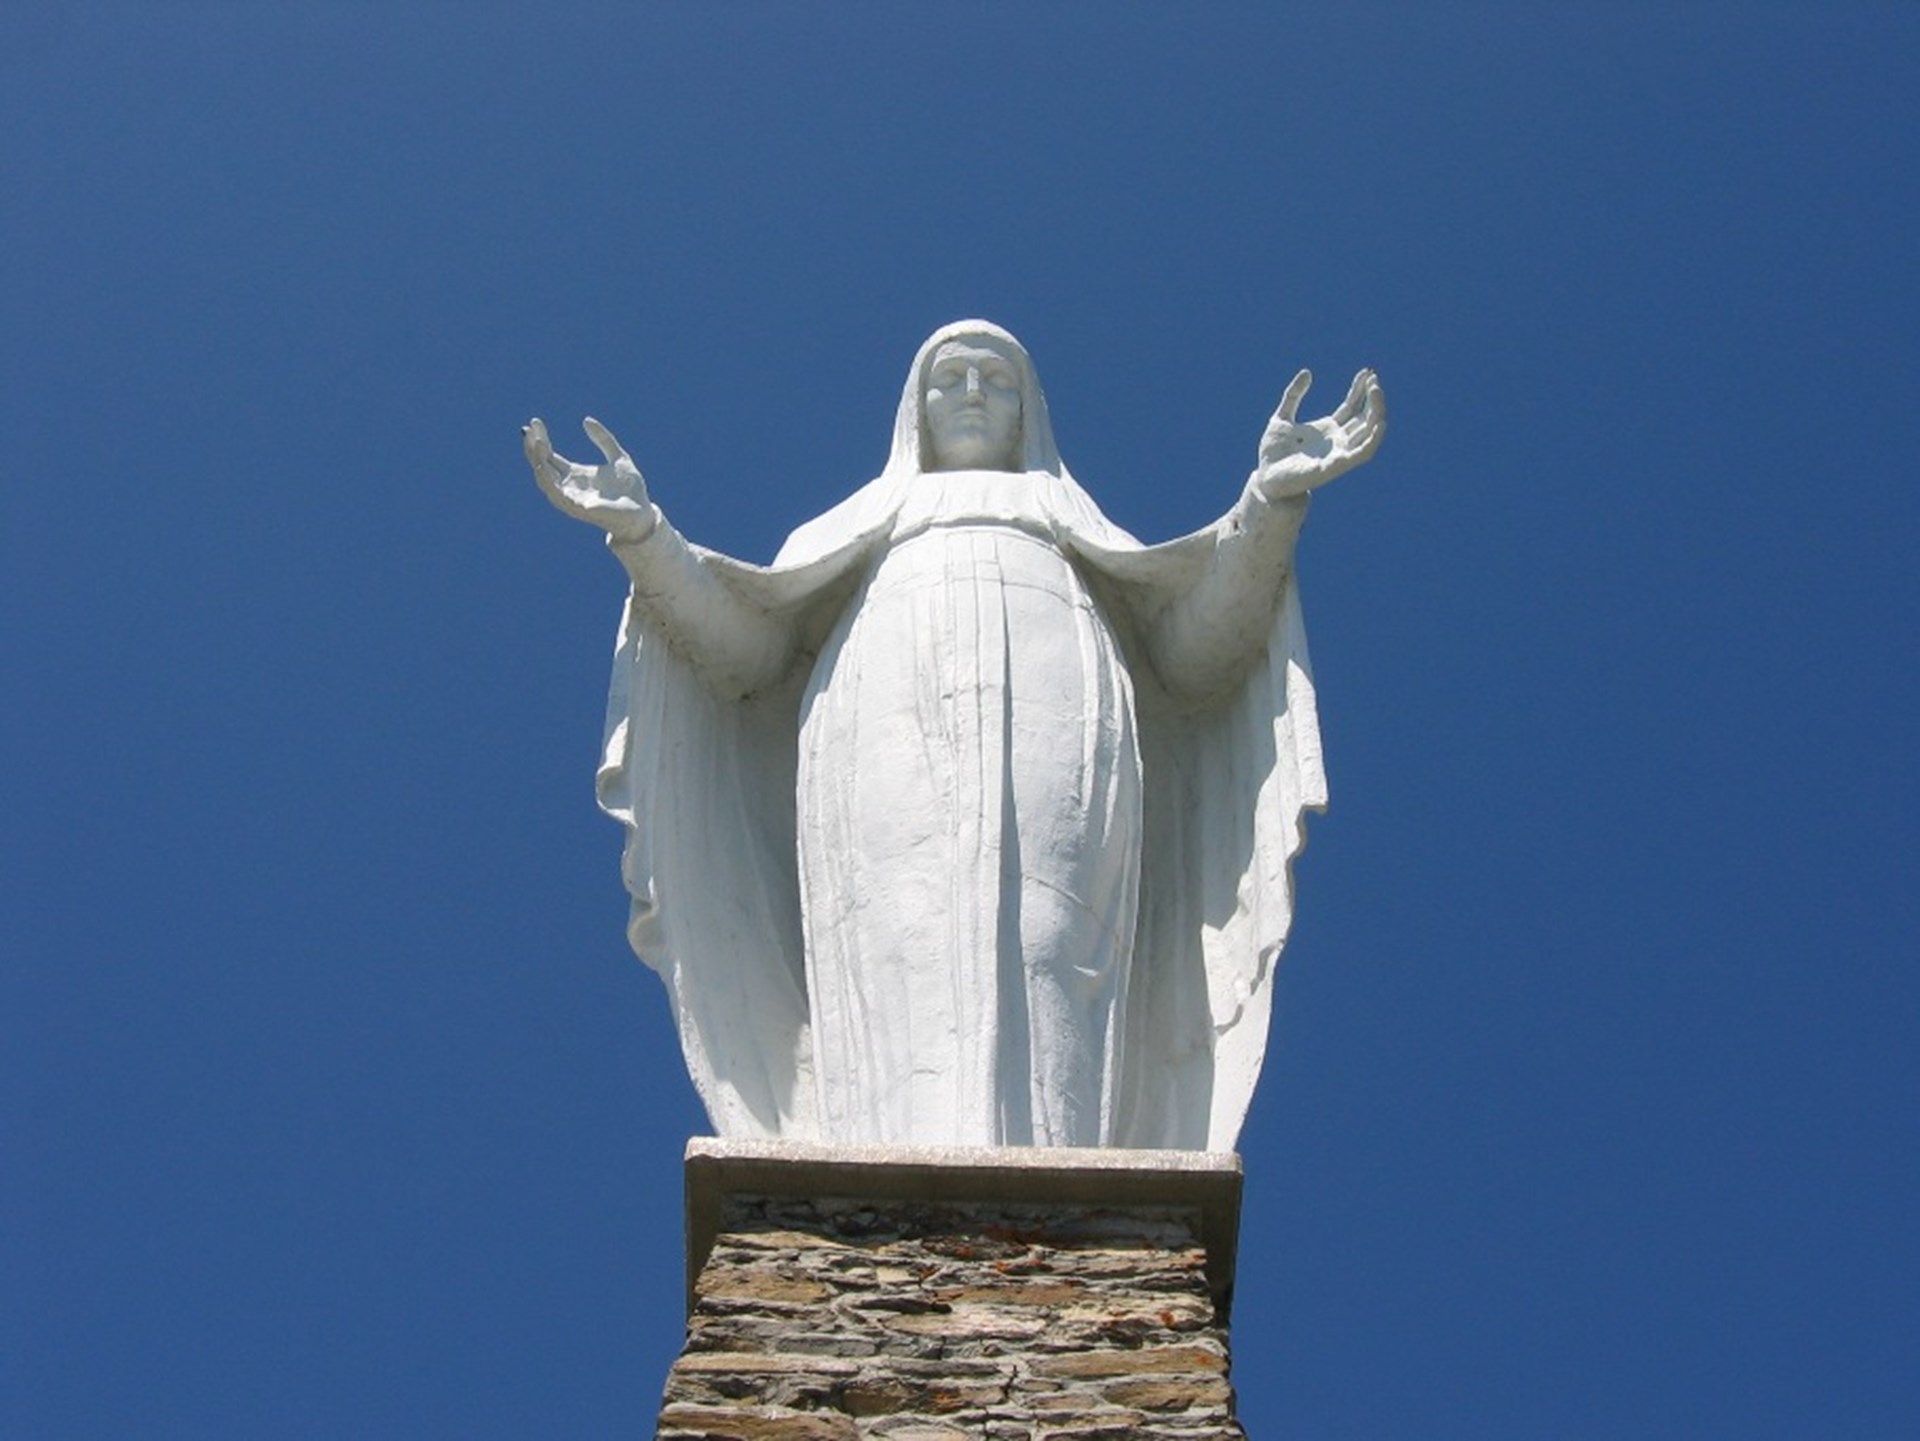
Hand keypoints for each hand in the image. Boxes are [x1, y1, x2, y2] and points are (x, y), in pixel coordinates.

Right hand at [523, 416, 657, 543]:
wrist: (642, 511)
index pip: (550, 455)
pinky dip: (546, 478)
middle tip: (529, 428)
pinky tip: (542, 463)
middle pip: (542, 464)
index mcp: (576, 474)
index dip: (541, 440)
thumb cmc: (631, 489)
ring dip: (537, 460)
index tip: (535, 422)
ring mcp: (571, 497)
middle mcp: (569, 486)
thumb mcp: (618, 457)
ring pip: (544, 478)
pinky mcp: (576, 507)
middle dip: (533, 447)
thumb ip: (603, 439)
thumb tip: (586, 420)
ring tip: (536, 441)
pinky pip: (555, 493)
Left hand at [1252, 368, 1385, 500]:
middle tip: (1374, 378)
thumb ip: (1293, 395)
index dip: (1360, 389)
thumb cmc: (1273, 453)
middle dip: (1372, 397)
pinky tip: (1380, 422)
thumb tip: (1307, 372)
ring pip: (1369, 431)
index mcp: (1328, 430)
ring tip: (1376, 391)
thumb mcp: (1281, 417)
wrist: (1265, 477)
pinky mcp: (1337, 465)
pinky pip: (1363, 453)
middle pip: (1364, 417)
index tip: (1367, 372)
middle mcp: (1338, 441)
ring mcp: (1339, 453)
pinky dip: (1374, 439)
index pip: (1352, 407)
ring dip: (1376, 411)